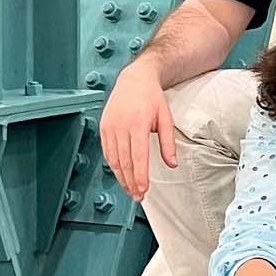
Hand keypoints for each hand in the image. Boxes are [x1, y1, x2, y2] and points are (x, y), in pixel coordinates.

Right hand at [99, 61, 175, 200]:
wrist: (134, 79)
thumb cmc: (152, 98)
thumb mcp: (166, 118)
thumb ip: (168, 143)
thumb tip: (172, 164)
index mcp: (138, 124)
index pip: (138, 157)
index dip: (140, 176)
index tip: (144, 190)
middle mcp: (121, 126)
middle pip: (124, 162)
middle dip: (131, 182)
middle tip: (138, 196)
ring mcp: (109, 127)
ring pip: (113, 159)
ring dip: (121, 177)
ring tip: (130, 190)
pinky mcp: (103, 127)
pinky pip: (107, 152)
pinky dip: (113, 166)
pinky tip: (120, 175)